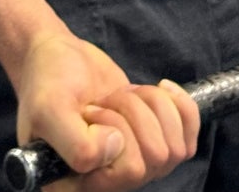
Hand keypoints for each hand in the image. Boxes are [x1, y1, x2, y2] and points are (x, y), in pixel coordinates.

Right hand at [15, 28, 200, 188]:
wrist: (60, 59)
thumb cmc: (48, 82)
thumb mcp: (49, 110)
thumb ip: (75, 142)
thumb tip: (117, 147)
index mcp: (79, 187)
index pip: (128, 171)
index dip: (115, 131)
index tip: (89, 112)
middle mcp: (109, 184)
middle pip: (156, 157)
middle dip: (132, 112)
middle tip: (103, 102)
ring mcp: (136, 166)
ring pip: (174, 146)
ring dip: (148, 105)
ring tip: (118, 97)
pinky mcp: (155, 144)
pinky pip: (190, 133)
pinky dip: (177, 103)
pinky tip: (156, 90)